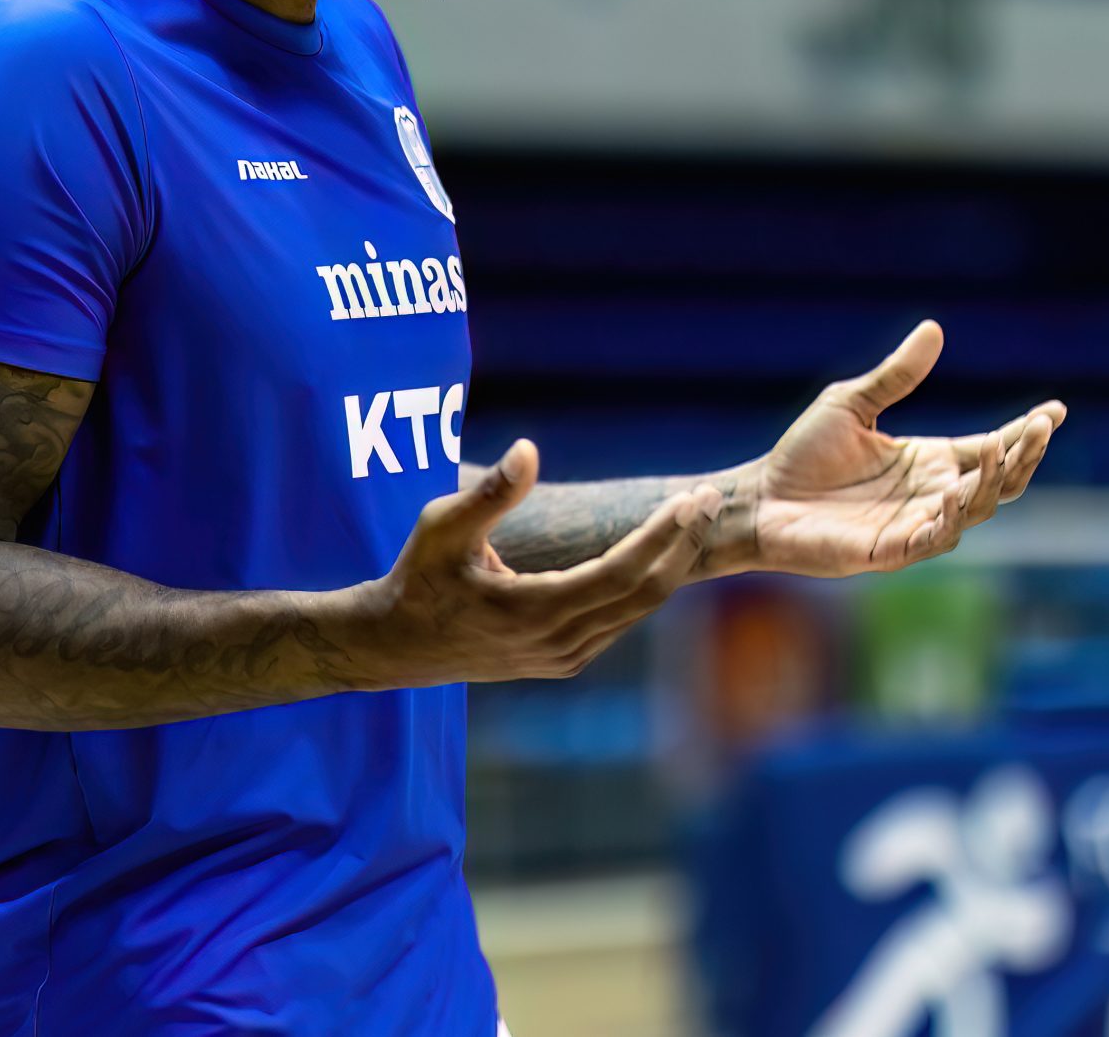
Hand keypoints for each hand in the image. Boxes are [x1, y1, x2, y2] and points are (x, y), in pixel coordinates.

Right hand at [345, 440, 722, 689]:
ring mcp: (564, 657)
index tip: (693, 497)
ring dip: (671, 563)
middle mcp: (559, 642)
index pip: (623, 572)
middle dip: (683, 543)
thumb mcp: (441, 528)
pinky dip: (646, 584)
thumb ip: (490, 493)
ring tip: (695, 518)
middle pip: (645, 593)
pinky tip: (661, 552)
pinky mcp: (562, 660)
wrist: (396, 644)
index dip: (664, 534)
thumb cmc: (416, 578)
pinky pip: (620, 620)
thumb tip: (528, 449)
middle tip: (712, 498)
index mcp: (536, 610)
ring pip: (638, 610)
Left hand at [738, 320, 1064, 577]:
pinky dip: (952, 518)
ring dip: (992, 482)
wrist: (762, 498)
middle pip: (998, 481)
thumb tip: (934, 328)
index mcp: (929, 460)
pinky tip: (958, 492)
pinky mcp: (891, 550)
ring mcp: (916, 524)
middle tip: (1040, 428)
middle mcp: (932, 494)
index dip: (1025, 432)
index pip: (991, 447)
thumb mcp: (851, 403)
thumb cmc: (803, 455)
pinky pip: (935, 539)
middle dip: (1024, 455)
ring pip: (976, 510)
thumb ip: (895, 375)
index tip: (1055, 410)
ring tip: (998, 448)